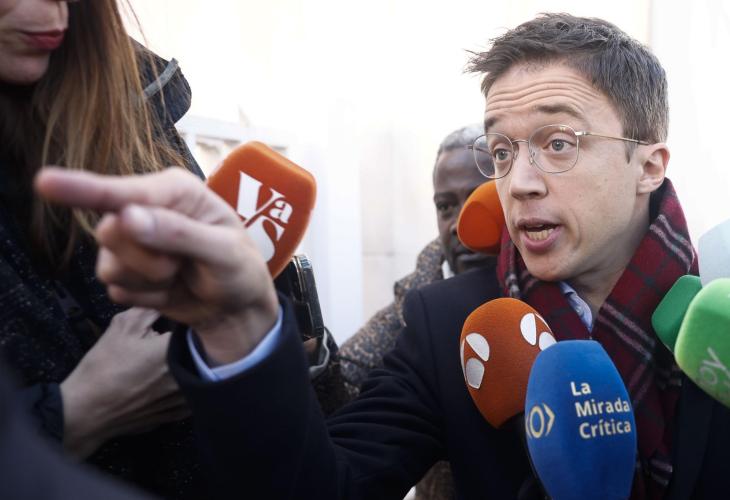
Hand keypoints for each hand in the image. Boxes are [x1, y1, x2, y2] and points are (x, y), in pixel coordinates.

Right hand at [35, 167, 278, 364]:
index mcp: (174, 190)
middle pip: (109, 231)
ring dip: (149, 281)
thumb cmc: (239, 269)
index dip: (82, 188)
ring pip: (108, 266)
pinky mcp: (123, 271)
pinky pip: (116, 290)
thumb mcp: (224, 252)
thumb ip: (179, 234)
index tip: (45, 182)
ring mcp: (129, 242)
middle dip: (146, 258)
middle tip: (182, 263)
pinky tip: (170, 291)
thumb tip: (126, 217)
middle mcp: (145, 209)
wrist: (236, 308)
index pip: (122, 191)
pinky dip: (147, 298)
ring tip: (180, 274)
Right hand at [60, 307, 187, 458]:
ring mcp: (184, 398)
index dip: (190, 323)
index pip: (196, 328)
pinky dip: (185, 386)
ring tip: (171, 361)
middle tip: (174, 340)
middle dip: (192, 343)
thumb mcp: (121, 328)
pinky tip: (167, 382)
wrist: (85, 413)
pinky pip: (191, 394)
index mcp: (175, 350)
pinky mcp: (178, 414)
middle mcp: (187, 375)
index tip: (184, 320)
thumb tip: (168, 302)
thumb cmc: (103, 368)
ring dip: (191, 366)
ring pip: (198, 374)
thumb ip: (149, 309)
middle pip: (202, 351)